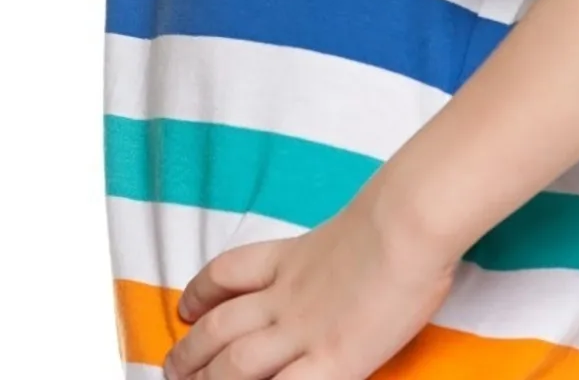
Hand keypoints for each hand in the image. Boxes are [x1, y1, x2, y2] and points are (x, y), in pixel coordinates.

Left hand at [163, 190, 456, 379]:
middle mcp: (287, 296)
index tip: (186, 306)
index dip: (200, 290)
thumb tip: (340, 266)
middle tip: (171, 368)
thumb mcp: (347, 228)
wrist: (406, 222)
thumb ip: (330, 253)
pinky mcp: (333, 361)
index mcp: (291, 257)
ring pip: (236, 363)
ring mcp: (304, 331)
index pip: (230, 272)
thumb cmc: (397, 214)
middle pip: (222, 325)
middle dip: (191, 350)